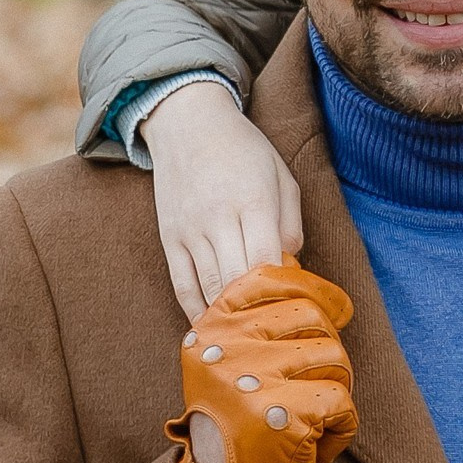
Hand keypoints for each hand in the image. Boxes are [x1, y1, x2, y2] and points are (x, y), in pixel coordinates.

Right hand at [143, 81, 304, 320]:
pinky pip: (181, 282)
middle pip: (236, 278)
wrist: (187, 123)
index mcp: (253, 199)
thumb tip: (290, 263)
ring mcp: (190, 229)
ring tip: (245, 340)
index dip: (278, 289)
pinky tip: (210, 326)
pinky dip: (195, 308)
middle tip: (272, 333)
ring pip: (208, 285)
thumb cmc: (244, 150)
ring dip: (226, 316)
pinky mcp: (170, 237)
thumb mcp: (280, 174)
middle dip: (255, 310)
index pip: (265, 257)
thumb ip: (290, 221)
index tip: (292, 310)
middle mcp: (218, 216)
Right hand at [167, 263, 357, 462]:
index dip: (315, 289)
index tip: (338, 310)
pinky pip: (342, 401)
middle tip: (314, 392)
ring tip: (308, 421)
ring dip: (335, 393)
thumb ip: (258, 319)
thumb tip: (298, 263)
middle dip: (329, 354)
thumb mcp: (231, 363)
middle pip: (313, 316)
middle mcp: (222, 349)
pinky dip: (342, 428)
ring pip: (333, 357)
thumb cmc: (238, 428)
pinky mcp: (281, 417)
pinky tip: (317, 449)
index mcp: (208, 329)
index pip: (272, 276)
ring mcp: (250, 382)